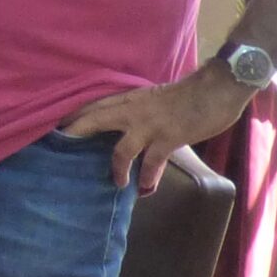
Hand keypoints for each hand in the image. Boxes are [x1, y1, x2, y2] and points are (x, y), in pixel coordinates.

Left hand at [60, 66, 257, 192]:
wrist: (218, 87)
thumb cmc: (192, 92)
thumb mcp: (158, 97)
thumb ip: (142, 109)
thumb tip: (132, 125)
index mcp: (132, 98)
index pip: (96, 104)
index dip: (76, 114)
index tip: (57, 124)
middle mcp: (135, 110)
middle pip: (95, 119)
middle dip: (76, 131)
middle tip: (59, 145)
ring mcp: (150, 125)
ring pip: (120, 150)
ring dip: (117, 169)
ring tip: (117, 183)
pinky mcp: (168, 138)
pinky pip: (151, 163)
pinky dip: (148, 177)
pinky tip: (147, 189)